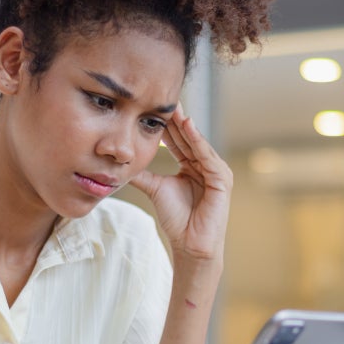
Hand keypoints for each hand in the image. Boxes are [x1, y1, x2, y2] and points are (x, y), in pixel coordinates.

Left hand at [131, 104, 232, 262]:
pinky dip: (198, 141)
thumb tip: (120, 164)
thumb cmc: (177, 220)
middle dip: (176, 119)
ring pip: (197, 143)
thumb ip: (142, 174)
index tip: (152, 107)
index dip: (166, 125)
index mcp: (192, 166)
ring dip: (186, 125)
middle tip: (163, 98)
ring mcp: (216, 171)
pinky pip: (207, 156)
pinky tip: (188, 127)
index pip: (178, 140)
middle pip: (188, 138)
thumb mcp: (155, 189)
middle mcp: (205, 165)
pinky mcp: (223, 179)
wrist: (190, 245)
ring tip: (174, 108)